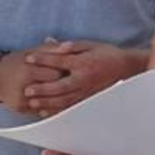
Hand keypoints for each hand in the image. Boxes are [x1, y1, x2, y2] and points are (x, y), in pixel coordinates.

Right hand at [0, 45, 71, 114]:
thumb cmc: (17, 60)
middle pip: (53, 89)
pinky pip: (40, 110)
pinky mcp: (20, 109)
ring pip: (48, 103)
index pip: (56, 74)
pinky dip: (49, 106)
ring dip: (58, 97)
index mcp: (29, 70)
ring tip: (65, 91)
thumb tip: (70, 46)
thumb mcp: (34, 50)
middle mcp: (24, 87)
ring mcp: (22, 100)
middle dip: (63, 85)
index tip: (71, 70)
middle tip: (71, 81)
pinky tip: (56, 101)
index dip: (65, 71)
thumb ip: (53, 48)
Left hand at [23, 41, 144, 114]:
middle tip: (27, 90)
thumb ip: (70, 46)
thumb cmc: (106, 54)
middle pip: (60, 86)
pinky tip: (45, 112)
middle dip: (43, 88)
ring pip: (64, 100)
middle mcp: (84, 79)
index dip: (43, 59)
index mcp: (83, 63)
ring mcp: (87, 92)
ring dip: (48, 102)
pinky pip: (71, 108)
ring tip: (32, 103)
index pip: (59, 61)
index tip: (28, 59)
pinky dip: (57, 111)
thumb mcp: (89, 44)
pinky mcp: (88, 100)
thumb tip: (51, 42)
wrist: (126, 68)